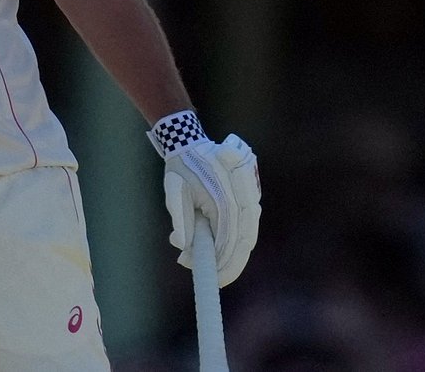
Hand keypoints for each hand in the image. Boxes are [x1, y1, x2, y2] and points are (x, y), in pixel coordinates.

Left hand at [149, 111, 261, 286]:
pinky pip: (247, 225)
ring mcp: (250, 195)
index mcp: (224, 196)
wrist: (191, 142)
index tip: (214, 278)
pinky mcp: (250, 196)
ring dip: (235, 254)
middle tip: (216, 281)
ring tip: (218, 272)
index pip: (228, 238)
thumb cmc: (181, 167)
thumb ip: (180, 219)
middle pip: (244, 240)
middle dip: (232, 264)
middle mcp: (242, 197)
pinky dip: (237, 242)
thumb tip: (181, 245)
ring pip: (248, 234)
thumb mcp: (174, 191)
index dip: (224, 262)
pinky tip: (225, 254)